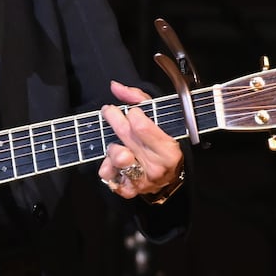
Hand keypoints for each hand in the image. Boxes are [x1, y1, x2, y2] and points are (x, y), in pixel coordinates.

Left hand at [97, 81, 184, 199]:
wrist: (167, 176)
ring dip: (112, 146)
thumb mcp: (158, 118)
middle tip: (110, 112)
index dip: (132, 113)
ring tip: (118, 143)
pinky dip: (106, 167)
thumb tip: (115, 86)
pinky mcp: (128, 190)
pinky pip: (108, 176)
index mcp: (168, 150)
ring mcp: (142, 180)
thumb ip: (138, 99)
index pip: (140, 125)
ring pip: (116, 156)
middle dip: (114, 118)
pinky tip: (113, 162)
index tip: (131, 111)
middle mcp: (156, 167)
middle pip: (125, 135)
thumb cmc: (161, 143)